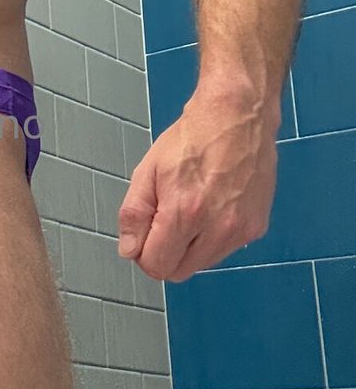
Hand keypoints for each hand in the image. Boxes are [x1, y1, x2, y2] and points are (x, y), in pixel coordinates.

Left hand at [117, 89, 277, 282]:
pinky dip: (212, 238)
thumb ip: (134, 215)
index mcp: (185, 213)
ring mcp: (241, 229)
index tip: (146, 233)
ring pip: (202, 264)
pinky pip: (225, 250)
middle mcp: (218, 227)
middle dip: (166, 252)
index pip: (157, 266)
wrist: (238, 117)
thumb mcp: (147, 171)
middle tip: (166, 219)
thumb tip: (130, 251)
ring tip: (191, 208)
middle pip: (179, 271)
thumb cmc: (192, 139)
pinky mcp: (257, 227)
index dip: (144, 253)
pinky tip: (212, 206)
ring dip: (190, 247)